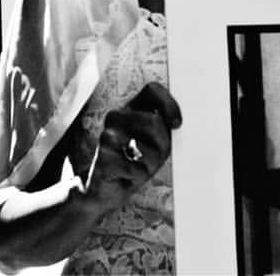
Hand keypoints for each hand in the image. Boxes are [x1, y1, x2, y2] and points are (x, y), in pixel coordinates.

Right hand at [85, 82, 181, 212]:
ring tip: (140, 168)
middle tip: (155, 159)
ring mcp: (106, 136)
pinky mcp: (102, 157)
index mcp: (130, 109)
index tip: (177, 124)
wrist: (106, 189)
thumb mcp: (156, 144)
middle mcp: (116, 117)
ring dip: (150, 164)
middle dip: (162, 145)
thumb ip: (164, 129)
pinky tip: (127, 176)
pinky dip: (137, 176)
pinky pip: (135, 168)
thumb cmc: (136, 163)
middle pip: (154, 121)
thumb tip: (175, 123)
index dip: (169, 104)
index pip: (152, 90)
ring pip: (146, 148)